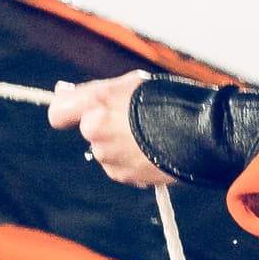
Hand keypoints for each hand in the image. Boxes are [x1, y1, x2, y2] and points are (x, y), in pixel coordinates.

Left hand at [46, 71, 169, 187]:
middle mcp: (95, 130)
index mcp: (95, 102)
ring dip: (120, 145)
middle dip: (105, 127)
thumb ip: (95, 93)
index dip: (66, 112)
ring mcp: (108, 155)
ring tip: (150, 136)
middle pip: (89, 131)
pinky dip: (131, 162)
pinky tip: (153, 151)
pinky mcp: (122, 175)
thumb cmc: (169, 100)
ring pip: (104, 150)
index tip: (76, 111)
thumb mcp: (129, 85)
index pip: (57, 113)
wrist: (201, 133)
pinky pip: (118, 167)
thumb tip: (62, 93)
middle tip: (134, 120)